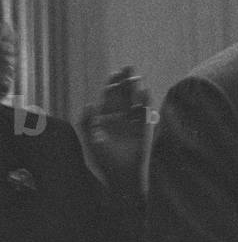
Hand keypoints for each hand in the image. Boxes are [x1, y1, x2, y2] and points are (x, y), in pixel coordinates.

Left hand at [80, 67, 149, 190]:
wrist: (122, 175)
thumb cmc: (104, 160)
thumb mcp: (91, 140)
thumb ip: (88, 122)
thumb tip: (90, 103)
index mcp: (105, 119)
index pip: (109, 97)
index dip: (112, 85)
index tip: (115, 73)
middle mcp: (120, 118)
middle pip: (123, 95)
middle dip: (125, 82)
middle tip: (128, 67)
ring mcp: (132, 123)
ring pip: (134, 101)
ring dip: (135, 89)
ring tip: (136, 76)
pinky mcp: (143, 129)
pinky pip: (144, 112)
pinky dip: (145, 103)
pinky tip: (144, 92)